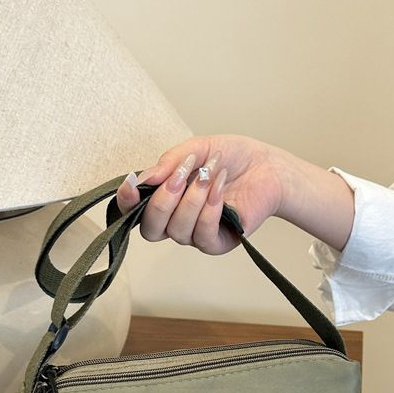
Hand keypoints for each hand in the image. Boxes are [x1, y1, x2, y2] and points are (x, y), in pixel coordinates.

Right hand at [115, 134, 287, 254]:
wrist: (266, 166)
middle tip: (180, 175)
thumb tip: (145, 178)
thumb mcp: (195, 149)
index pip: (135, 211)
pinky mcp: (218, 243)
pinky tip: (219, 187)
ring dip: (191, 199)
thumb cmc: (231, 159)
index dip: (127, 202)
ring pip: (177, 230)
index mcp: (165, 199)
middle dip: (162, 200)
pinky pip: (202, 235)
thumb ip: (169, 162)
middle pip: (151, 229)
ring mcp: (195, 235)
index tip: (131, 184)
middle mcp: (176, 221)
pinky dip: (209, 208)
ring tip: (208, 174)